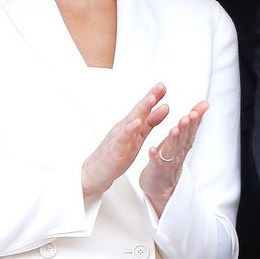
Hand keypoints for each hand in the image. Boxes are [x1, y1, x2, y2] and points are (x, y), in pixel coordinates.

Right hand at [81, 83, 169, 197]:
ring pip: (132, 120)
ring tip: (151, 98)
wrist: (95, 172)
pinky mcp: (115, 149)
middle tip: (160, 86)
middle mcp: (125, 128)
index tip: (163, 86)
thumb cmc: (117, 154)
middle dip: (150, 97)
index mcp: (132, 125)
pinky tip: (136, 123)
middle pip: (139, 110)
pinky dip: (130, 129)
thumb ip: (150, 123)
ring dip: (142, 109)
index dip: (154, 97)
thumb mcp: (139, 137)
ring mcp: (119, 137)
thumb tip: (164, 108)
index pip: (144, 108)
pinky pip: (123, 138)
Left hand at [140, 100, 208, 215]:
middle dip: (187, 127)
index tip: (198, 110)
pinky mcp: (156, 170)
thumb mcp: (183, 139)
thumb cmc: (171, 160)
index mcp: (182, 144)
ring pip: (171, 149)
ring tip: (175, 129)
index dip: (195, 121)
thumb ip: (193, 122)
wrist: (162, 188)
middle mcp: (177, 152)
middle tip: (190, 116)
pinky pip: (155, 163)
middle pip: (183, 139)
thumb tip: (205, 104)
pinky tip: (152, 150)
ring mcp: (167, 162)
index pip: (190, 130)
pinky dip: (154, 156)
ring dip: (173, 139)